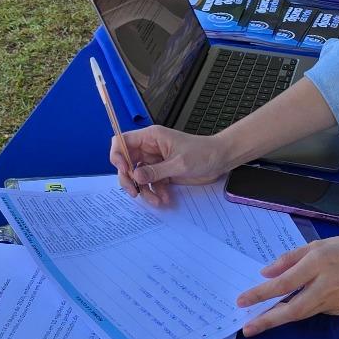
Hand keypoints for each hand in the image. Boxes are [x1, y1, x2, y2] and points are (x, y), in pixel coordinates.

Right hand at [110, 125, 230, 205]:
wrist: (220, 160)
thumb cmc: (202, 153)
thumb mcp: (178, 163)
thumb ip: (155, 171)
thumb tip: (134, 176)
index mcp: (151, 137)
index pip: (123, 141)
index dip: (118, 155)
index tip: (124, 170)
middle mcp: (150, 148)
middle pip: (127, 162)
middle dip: (129, 178)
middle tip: (134, 192)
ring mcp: (156, 161)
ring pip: (138, 176)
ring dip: (144, 190)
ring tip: (156, 200)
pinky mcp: (162, 172)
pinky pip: (151, 183)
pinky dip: (155, 192)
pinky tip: (164, 198)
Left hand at [236, 236, 338, 336]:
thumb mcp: (322, 243)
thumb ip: (293, 257)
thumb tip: (268, 272)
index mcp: (319, 264)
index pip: (284, 283)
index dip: (261, 293)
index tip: (242, 300)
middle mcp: (325, 287)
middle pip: (291, 309)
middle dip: (267, 320)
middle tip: (247, 329)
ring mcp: (333, 302)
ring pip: (300, 313)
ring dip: (279, 318)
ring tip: (260, 320)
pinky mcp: (338, 310)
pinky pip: (313, 308)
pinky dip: (299, 307)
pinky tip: (291, 303)